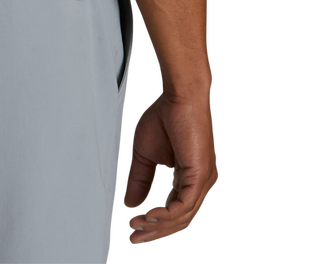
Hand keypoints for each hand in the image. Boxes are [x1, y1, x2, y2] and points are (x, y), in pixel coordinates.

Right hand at [121, 90, 221, 244]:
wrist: (179, 94)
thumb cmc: (165, 115)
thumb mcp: (144, 154)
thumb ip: (139, 180)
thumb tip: (129, 204)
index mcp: (189, 179)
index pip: (174, 212)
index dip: (153, 224)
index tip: (132, 230)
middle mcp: (200, 183)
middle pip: (179, 221)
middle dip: (153, 233)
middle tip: (133, 238)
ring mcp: (204, 181)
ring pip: (182, 217)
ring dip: (156, 225)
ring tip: (136, 226)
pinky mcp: (201, 175)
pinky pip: (184, 206)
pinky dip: (165, 214)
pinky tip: (148, 216)